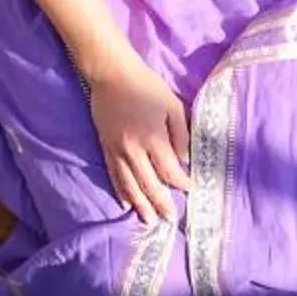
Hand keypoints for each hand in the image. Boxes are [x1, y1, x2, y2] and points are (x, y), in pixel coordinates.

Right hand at [83, 48, 190, 222]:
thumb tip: (184, 161)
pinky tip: (127, 204)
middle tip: (170, 219)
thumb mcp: (172, 105)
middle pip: (149, 184)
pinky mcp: (105, 148)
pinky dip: (121, 192)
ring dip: (140, 205)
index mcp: (153, 138)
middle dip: (161, 203)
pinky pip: (114, 175)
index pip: (169, 171)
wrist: (111, 74)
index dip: (181, 183)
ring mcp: (117, 150)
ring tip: (149, 221)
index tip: (191, 190)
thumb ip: (181, 134)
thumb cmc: (147, 86)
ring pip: (129, 185)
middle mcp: (134, 149)